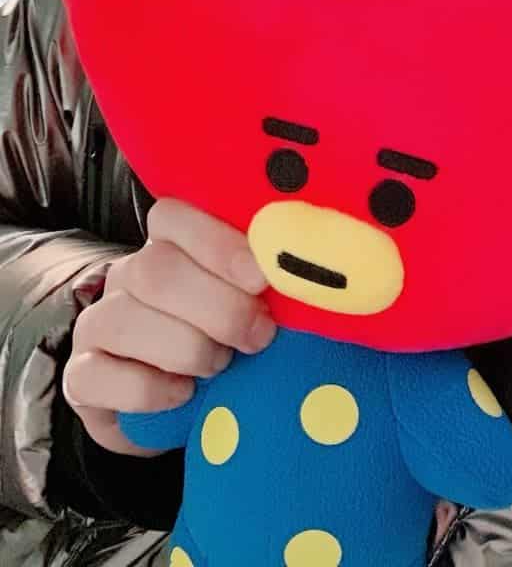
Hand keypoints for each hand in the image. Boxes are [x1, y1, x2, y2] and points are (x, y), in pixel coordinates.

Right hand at [62, 198, 275, 455]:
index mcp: (172, 245)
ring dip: (188, 349)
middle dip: (218, 308)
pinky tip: (184, 396)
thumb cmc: (231, 342)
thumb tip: (317, 273)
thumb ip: (271, 283)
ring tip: (222, 366)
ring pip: (124, 319)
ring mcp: (98, 323)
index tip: (263, 278)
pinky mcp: (81, 376)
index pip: (172, 216)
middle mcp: (128, 275)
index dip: (218, 244)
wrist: (187, 408)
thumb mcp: (255, 306)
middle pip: (155, 270)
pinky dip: (151, 390)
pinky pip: (98, 376)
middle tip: (258, 336)